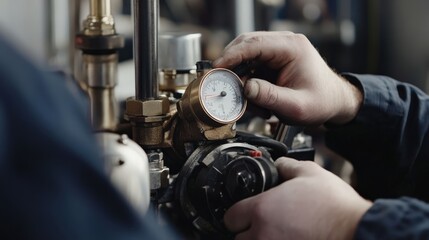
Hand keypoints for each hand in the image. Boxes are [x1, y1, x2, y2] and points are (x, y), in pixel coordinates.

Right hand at [213, 31, 362, 124]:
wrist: (335, 103)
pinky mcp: (273, 61)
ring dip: (239, 74)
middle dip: (230, 63)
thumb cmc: (322, 101)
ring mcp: (278, 51)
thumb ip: (270, 97)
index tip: (217, 67)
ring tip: (242, 95)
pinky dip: (246, 80)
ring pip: (246, 55)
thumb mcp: (296, 105)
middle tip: (219, 81)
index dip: (232, 55)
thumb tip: (246, 88)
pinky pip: (251, 65)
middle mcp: (284, 44)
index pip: (254, 44)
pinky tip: (251, 96)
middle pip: (246, 44)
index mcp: (292, 48)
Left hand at [224, 157, 371, 239]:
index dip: (237, 212)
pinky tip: (289, 238)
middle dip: (247, 230)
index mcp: (261, 210)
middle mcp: (262, 235)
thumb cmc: (334, 206)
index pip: (230, 217)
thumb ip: (287, 166)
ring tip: (276, 233)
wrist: (356, 230)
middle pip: (238, 237)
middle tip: (263, 223)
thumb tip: (279, 164)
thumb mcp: (309, 173)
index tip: (245, 212)